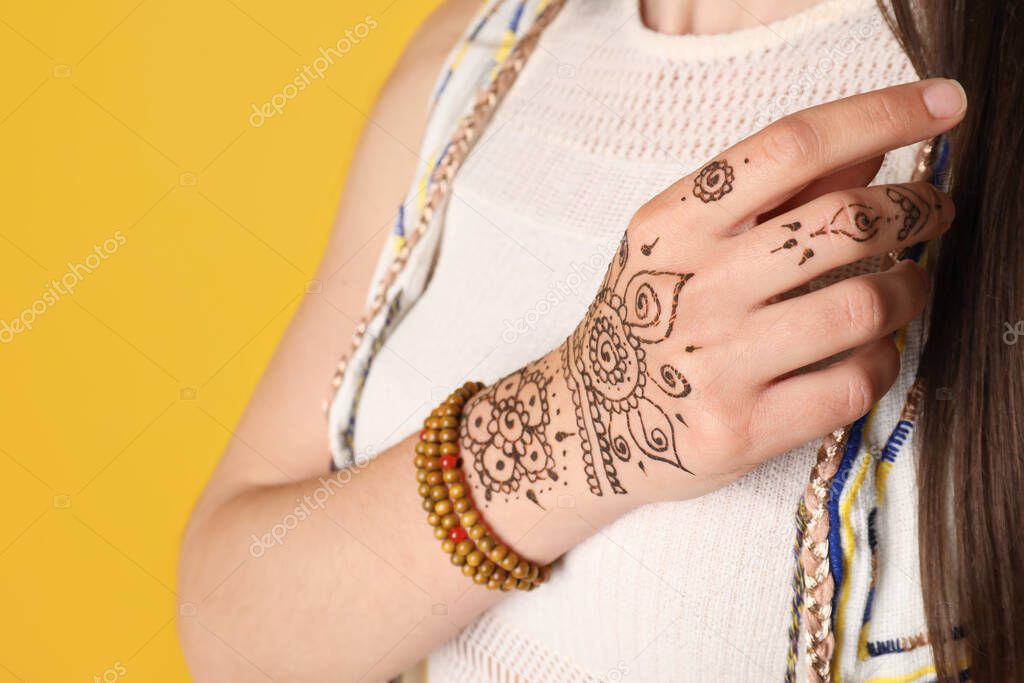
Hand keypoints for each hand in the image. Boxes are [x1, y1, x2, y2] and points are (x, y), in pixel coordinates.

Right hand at [460, 79, 964, 514]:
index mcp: (674, 224)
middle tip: (932, 211)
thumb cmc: (644, 317)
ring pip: (864, 308)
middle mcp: (693, 288)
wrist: (587, 422)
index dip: (880, 115)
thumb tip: (872, 148)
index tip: (941, 107)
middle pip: (845, 224)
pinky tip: (869, 351)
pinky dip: (882, 360)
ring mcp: (715, 364)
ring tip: (908, 285)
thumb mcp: (680, 241)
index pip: (790, 147)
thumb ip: (770, 193)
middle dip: (915, 208)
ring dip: (910, 290)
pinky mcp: (740, 431)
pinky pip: (852, 384)